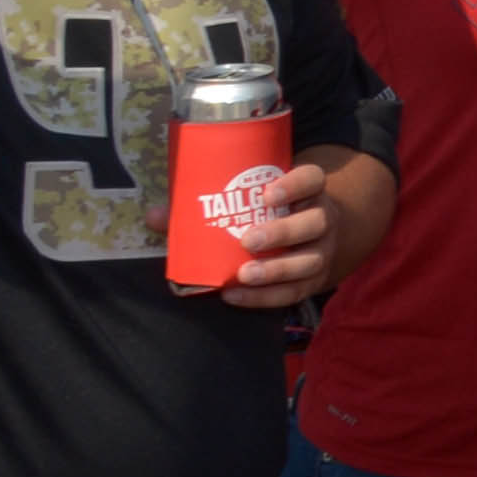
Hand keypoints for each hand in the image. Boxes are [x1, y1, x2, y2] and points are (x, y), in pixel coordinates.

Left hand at [207, 162, 341, 308]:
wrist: (313, 240)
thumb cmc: (271, 214)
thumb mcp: (253, 201)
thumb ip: (206, 204)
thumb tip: (154, 215)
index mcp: (308, 192)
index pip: (312, 179)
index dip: (294, 185)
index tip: (267, 193)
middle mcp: (322, 220)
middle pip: (315, 222)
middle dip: (283, 231)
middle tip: (249, 240)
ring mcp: (321, 252)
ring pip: (309, 261)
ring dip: (276, 270)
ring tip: (244, 275)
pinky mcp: (313, 281)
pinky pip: (294, 292)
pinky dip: (265, 297)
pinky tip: (236, 296)